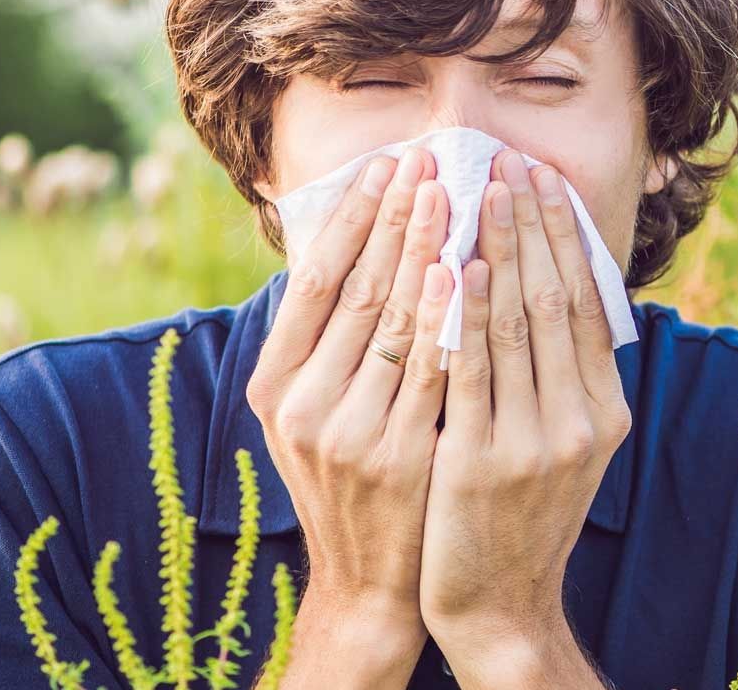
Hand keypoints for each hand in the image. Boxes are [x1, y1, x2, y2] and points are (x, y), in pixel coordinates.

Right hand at [246, 147, 453, 646]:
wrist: (368, 579)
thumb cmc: (347, 475)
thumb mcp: (310, 410)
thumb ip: (324, 338)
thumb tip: (351, 239)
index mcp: (273, 384)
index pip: (314, 281)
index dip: (351, 218)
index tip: (384, 164)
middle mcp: (301, 405)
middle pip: (355, 290)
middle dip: (394, 218)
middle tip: (426, 159)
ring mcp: (347, 433)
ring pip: (394, 322)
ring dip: (425, 249)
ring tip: (452, 191)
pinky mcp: (397, 457)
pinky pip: (429, 371)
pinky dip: (447, 317)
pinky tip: (464, 269)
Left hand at [417, 149, 633, 653]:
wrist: (498, 601)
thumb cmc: (520, 509)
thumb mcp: (564, 442)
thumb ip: (564, 373)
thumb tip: (557, 284)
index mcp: (604, 409)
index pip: (588, 301)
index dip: (566, 235)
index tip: (544, 178)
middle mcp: (580, 421)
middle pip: (555, 299)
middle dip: (530, 223)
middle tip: (509, 161)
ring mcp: (533, 442)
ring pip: (514, 323)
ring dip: (496, 249)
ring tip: (478, 190)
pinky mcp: (479, 460)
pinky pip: (469, 369)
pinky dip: (463, 312)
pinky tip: (451, 264)